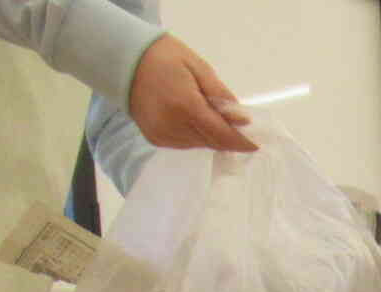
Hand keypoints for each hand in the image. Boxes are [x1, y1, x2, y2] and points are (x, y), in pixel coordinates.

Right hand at [128, 36, 256, 151]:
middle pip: (213, 142)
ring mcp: (162, 135)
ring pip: (200, 144)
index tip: (257, 144)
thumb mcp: (199, 68)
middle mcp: (173, 126)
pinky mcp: (155, 139)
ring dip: (211, 135)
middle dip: (229, 137)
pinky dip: (195, 135)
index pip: (222, 134)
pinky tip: (191, 118)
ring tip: (210, 114)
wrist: (123, 59)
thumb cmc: (165, 57)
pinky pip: (185, 143)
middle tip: (238, 125)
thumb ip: (222, 96)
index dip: (242, 141)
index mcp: (186, 106)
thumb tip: (243, 120)